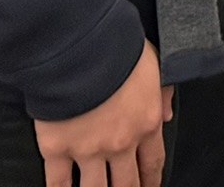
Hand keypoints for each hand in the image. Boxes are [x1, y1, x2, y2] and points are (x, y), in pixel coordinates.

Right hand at [35, 38, 167, 186]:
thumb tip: (166, 116)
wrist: (82, 49)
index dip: (151, 181)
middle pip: (126, 183)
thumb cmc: (119, 50)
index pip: (153, 163)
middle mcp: (120, 144)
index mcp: (146, 124)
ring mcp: (88, 150)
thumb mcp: (155, 64)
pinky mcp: (57, 149)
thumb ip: (162, 93)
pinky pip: (58, 182)